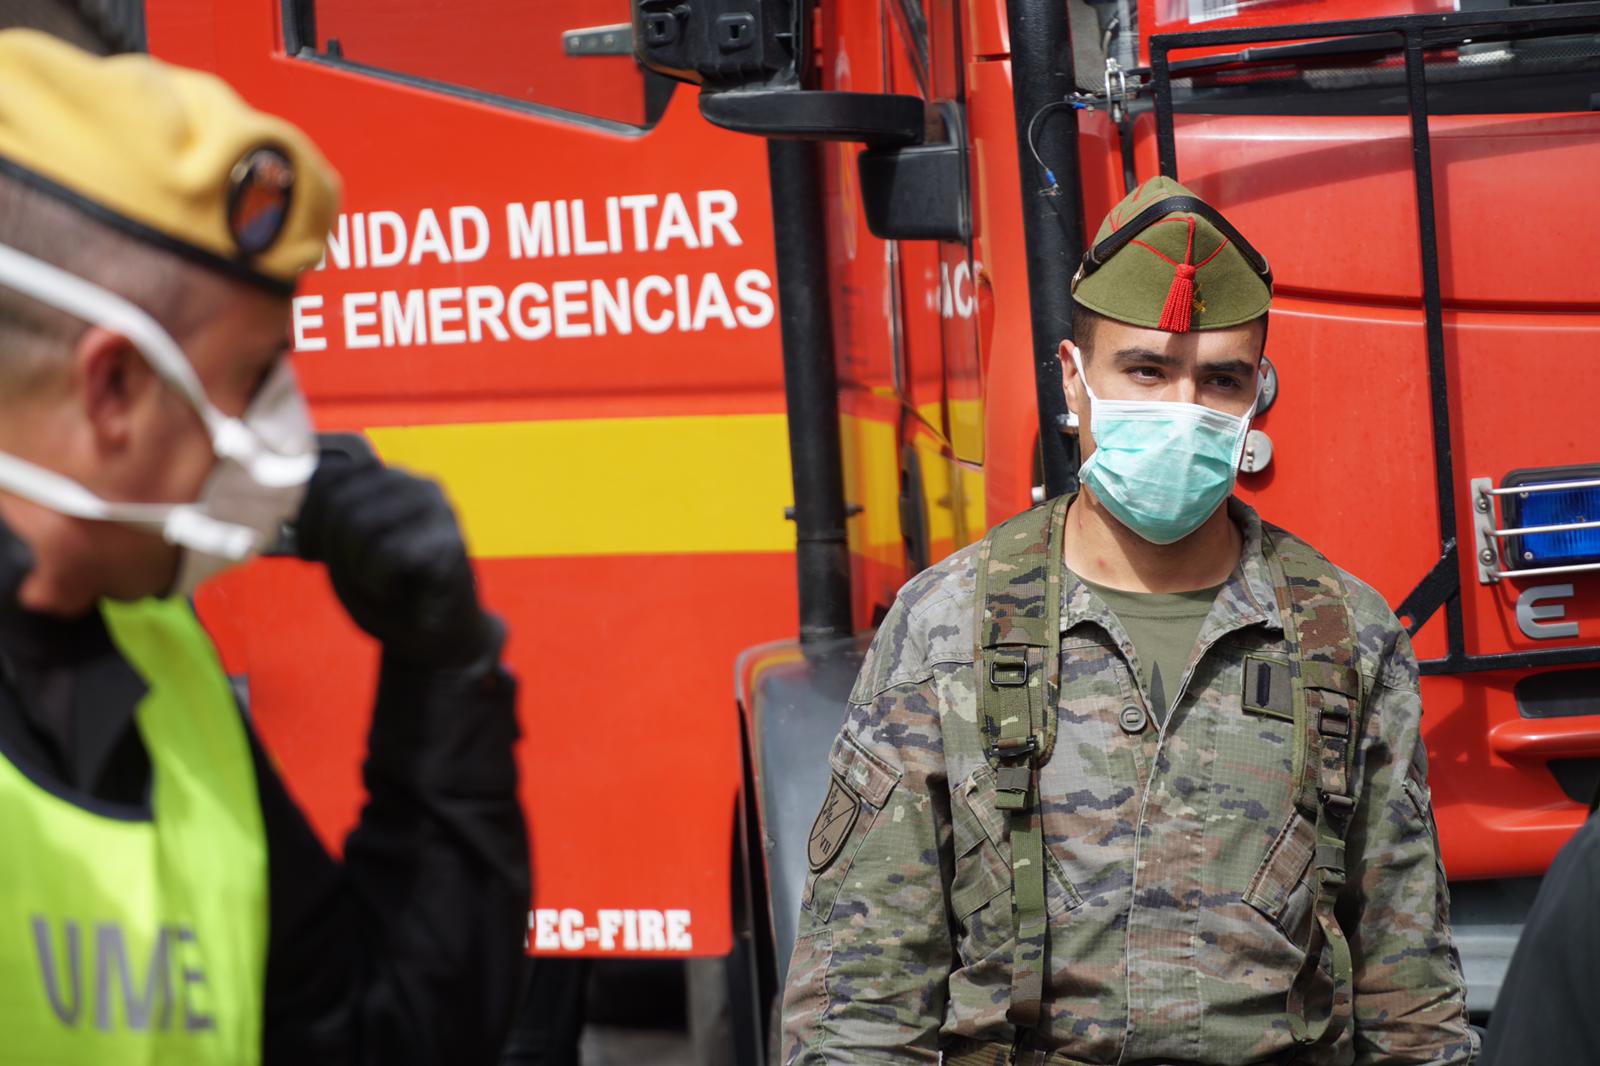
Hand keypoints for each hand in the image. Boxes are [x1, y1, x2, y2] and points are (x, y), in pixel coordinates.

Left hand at [293, 449, 498, 669]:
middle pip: (341, 502)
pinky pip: (387, 552)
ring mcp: (437, 508)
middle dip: (334, 552)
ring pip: (361, 523)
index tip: (310, 556)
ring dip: (358, 568)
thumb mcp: (343, 551)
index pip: (328, 476)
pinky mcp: (450, 539)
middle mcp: (415, 484)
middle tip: (356, 580)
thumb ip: (328, 516)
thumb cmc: (387, 593)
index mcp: (389, 481)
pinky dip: (378, 581)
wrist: (436, 640)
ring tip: (381, 583)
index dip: (307, 518)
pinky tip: (397, 590)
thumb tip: (299, 488)